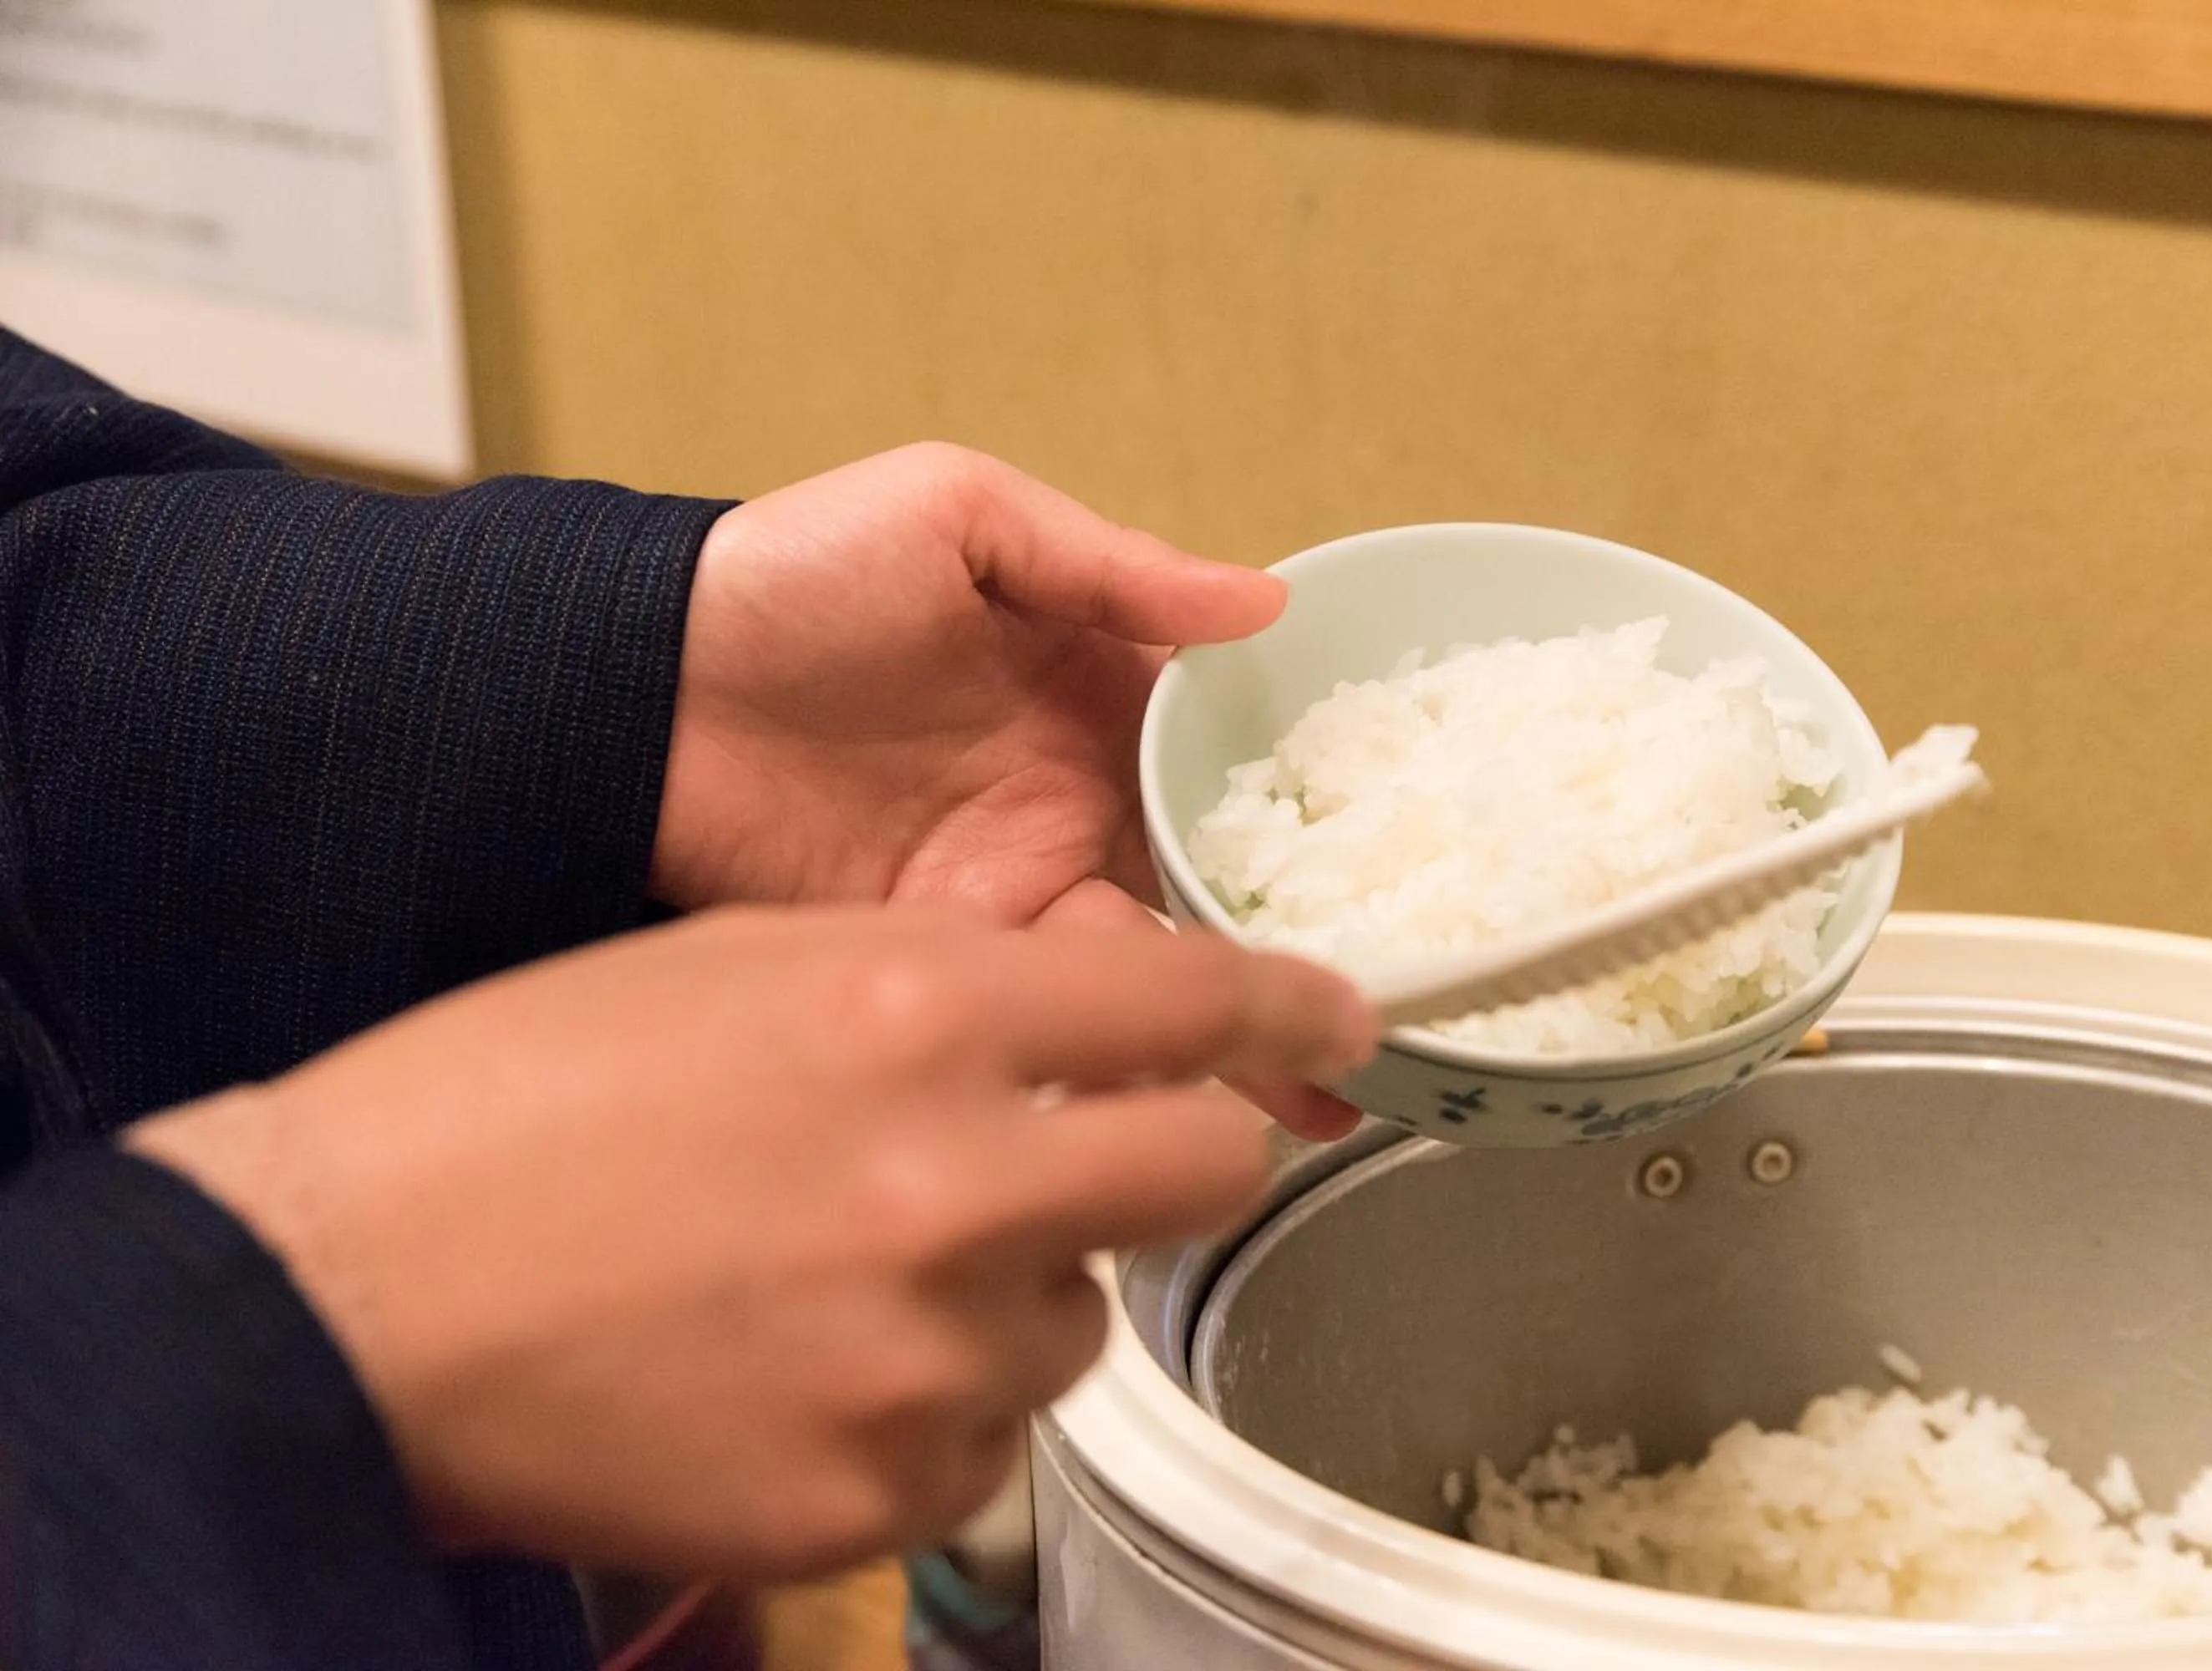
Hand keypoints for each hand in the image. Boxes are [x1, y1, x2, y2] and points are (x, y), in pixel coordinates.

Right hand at [127, 908, 1373, 1578]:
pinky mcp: (872, 1494)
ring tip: (860, 1273)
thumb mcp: (739, 968)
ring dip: (1016, 1290)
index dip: (1286, 1006)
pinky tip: (812, 1372)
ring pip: (1082, 1320)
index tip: (1337, 1018)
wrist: (349, 1292)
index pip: (1187, 1000)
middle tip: (1115, 1154)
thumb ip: (936, 985)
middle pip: (1205, 1170)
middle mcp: (948, 1181)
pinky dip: (936, 1409)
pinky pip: (989, 1446)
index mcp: (912, 1012)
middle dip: (1184, 1153)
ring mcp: (920, 1356)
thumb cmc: (516, 1103)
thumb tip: (1078, 1010)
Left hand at [655, 442, 1359, 1138]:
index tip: (1397, 883)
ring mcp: (1004, 893)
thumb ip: (1111, 568)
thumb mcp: (960, 518)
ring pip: (1143, 976)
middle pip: (1207, 895)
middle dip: (1289, 968)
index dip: (1311, 824)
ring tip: (1320, 1108)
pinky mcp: (934, 960)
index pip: (1232, 771)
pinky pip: (1041, 1015)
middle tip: (1378, 1042)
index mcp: (1095, 699)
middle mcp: (1068, 806)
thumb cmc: (790, 571)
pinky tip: (1179, 1103)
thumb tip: (1263, 603)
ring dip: (1225, 1041)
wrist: (627, 684)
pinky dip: (1110, 1059)